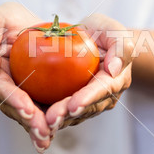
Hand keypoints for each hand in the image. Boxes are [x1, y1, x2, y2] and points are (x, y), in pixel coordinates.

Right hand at [0, 2, 51, 152]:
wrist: (18, 25)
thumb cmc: (2, 21)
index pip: (0, 89)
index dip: (13, 100)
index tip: (28, 110)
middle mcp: (1, 88)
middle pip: (13, 108)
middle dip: (28, 122)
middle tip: (43, 132)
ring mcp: (17, 94)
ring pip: (26, 114)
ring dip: (37, 128)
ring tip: (47, 139)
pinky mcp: (33, 95)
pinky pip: (41, 108)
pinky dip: (49, 120)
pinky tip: (57, 130)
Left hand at [45, 13, 133, 131]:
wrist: (90, 38)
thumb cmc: (103, 32)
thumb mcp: (113, 30)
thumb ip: (120, 47)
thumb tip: (113, 69)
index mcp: (117, 80)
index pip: (103, 91)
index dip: (88, 99)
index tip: (74, 105)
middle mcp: (104, 96)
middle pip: (86, 108)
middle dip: (68, 115)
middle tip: (51, 119)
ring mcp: (88, 102)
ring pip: (72, 115)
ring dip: (58, 120)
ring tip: (41, 123)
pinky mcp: (72, 103)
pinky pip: (60, 112)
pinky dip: (47, 116)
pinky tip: (32, 119)